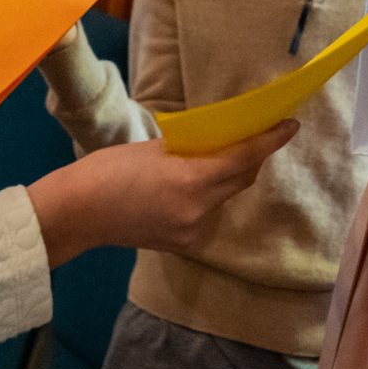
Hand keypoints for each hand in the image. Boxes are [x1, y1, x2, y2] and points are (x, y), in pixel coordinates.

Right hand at [26, 124, 295, 266]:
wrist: (77, 213)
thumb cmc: (107, 170)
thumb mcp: (154, 149)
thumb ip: (190, 151)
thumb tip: (217, 146)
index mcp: (191, 180)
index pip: (243, 158)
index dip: (269, 141)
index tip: (290, 125)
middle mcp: (198, 209)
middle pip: (240, 179)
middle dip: (250, 157)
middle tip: (257, 134)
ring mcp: (192, 230)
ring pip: (223, 196)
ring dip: (226, 176)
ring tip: (214, 156)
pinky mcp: (182, 243)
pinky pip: (207, 212)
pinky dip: (206, 195)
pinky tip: (188, 185)